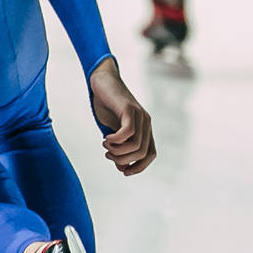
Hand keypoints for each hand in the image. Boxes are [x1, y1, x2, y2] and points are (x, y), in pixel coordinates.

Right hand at [89, 59, 156, 175]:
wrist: (102, 82)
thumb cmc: (107, 107)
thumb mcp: (113, 133)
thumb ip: (119, 149)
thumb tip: (122, 167)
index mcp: (144, 129)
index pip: (150, 155)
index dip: (139, 167)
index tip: (123, 171)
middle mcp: (146, 123)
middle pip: (142, 153)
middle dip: (123, 160)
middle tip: (108, 154)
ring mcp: (140, 116)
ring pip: (136, 146)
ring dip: (118, 151)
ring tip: (105, 145)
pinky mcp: (130, 109)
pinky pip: (128, 132)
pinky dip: (116, 140)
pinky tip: (107, 138)